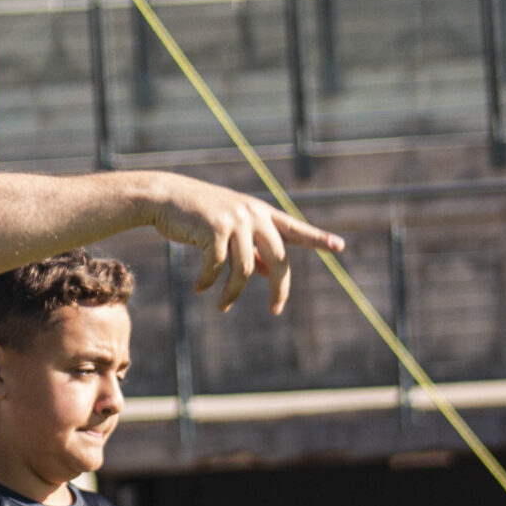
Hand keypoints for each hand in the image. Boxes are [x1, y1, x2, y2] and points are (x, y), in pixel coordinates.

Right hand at [151, 180, 342, 314]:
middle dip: (280, 289)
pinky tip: (199, 288)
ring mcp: (235, 220)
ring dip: (232, 293)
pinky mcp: (214, 228)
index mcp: (261, 213)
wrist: (166, 196)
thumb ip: (252, 249)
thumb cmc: (198, 215)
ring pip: (245, 269)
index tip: (339, 246)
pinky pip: (217, 266)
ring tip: (222, 306)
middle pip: (279, 259)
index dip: (317, 238)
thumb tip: (269, 274)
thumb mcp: (230, 229)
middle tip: (275, 310)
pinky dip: (208, 282)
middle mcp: (253, 215)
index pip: (295, 229)